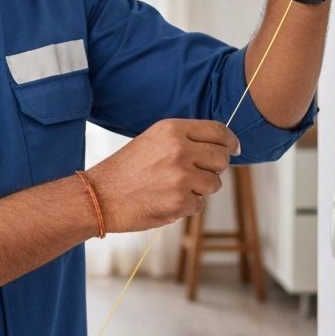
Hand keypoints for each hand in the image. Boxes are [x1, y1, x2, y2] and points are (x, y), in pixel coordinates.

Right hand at [86, 119, 239, 232]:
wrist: (100, 195)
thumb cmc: (126, 168)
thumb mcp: (153, 140)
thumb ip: (184, 140)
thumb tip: (220, 147)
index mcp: (172, 130)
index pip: (218, 131)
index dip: (231, 141)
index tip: (234, 148)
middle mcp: (180, 150)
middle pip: (221, 158)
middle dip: (215, 167)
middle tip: (197, 173)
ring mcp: (182, 177)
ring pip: (215, 184)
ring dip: (201, 188)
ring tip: (174, 187)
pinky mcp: (180, 201)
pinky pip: (199, 204)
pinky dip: (186, 205)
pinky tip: (165, 200)